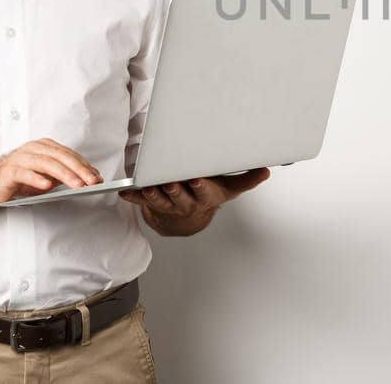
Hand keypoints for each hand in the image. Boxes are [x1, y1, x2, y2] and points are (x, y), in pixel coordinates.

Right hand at [0, 138, 101, 205]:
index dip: (84, 165)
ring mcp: (21, 158)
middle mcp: (33, 149)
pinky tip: (47, 185)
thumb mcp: (45, 175)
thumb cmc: (18, 178)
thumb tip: (87, 177)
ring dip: (64, 174)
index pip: (68, 154)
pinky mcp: (10, 171)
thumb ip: (63, 174)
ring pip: (46, 163)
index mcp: (44, 146)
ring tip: (76, 185)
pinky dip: (38, 179)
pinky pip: (26, 173)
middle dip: (79, 169)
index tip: (97, 176)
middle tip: (91, 181)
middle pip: (60, 157)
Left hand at [118, 168, 270, 235]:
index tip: (197, 179)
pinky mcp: (153, 205)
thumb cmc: (209, 196)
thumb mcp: (229, 190)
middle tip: (169, 181)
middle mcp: (187, 203)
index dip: (200, 186)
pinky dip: (133, 196)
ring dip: (152, 193)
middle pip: (180, 196)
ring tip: (146, 185)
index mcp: (206, 197)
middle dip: (174, 188)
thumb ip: (247, 179)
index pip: (203, 192)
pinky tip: (124, 192)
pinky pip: (142, 200)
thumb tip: (266, 170)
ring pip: (160, 200)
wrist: (188, 219)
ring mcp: (169, 205)